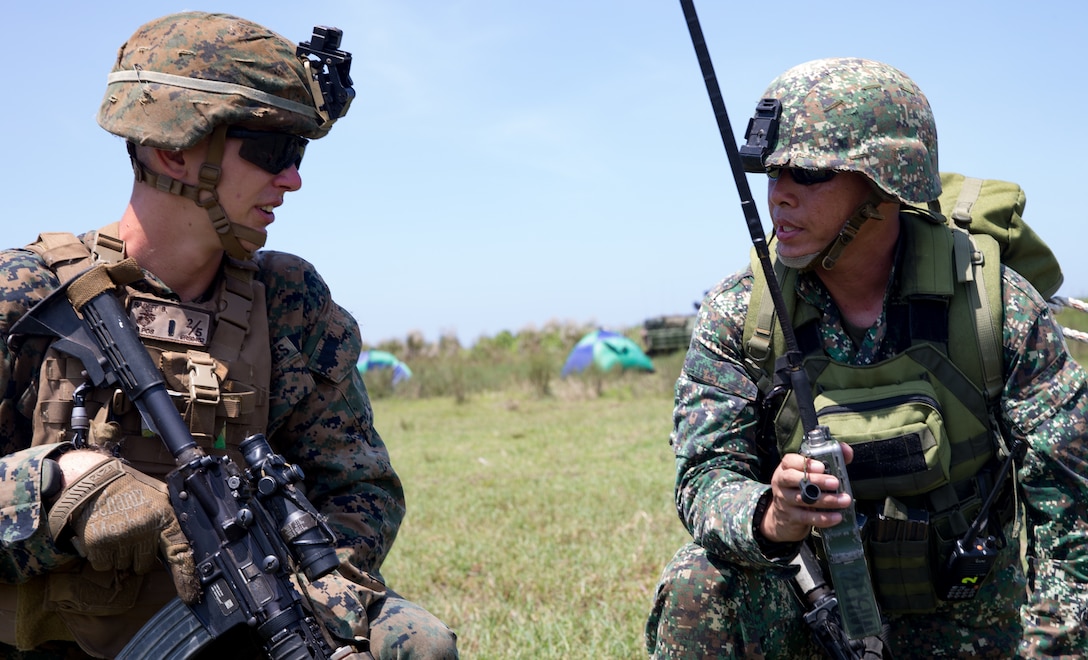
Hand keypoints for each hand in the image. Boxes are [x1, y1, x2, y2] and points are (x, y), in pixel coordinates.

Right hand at [48, 451, 200, 603]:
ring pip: (125, 567)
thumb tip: (187, 550)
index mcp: (164, 514)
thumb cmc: (129, 492)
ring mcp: (121, 535)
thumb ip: (170, 521)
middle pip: (146, 564)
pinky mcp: (98, 543)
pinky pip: (104, 566)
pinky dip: (102, 557)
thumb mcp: (158, 497)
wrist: (91, 482)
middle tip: (131, 532)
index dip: (186, 575)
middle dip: (138, 554)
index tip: (191, 595)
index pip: (180, 550)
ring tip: (116, 530)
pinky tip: (103, 535)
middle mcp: (145, 526)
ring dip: (120, 555)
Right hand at [759, 443, 853, 543]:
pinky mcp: (791, 517)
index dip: (805, 463)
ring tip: (844, 500)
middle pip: (793, 479)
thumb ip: (828, 459)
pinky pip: (807, 518)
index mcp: (785, 468)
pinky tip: (837, 517)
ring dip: (826, 500)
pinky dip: (823, 518)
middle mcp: (781, 483)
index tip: (822, 466)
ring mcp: (784, 501)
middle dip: (816, 480)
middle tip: (835, 483)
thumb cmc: (802, 489)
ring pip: (803, 499)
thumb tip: (846, 450)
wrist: (783, 517)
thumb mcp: (810, 474)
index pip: (789, 461)